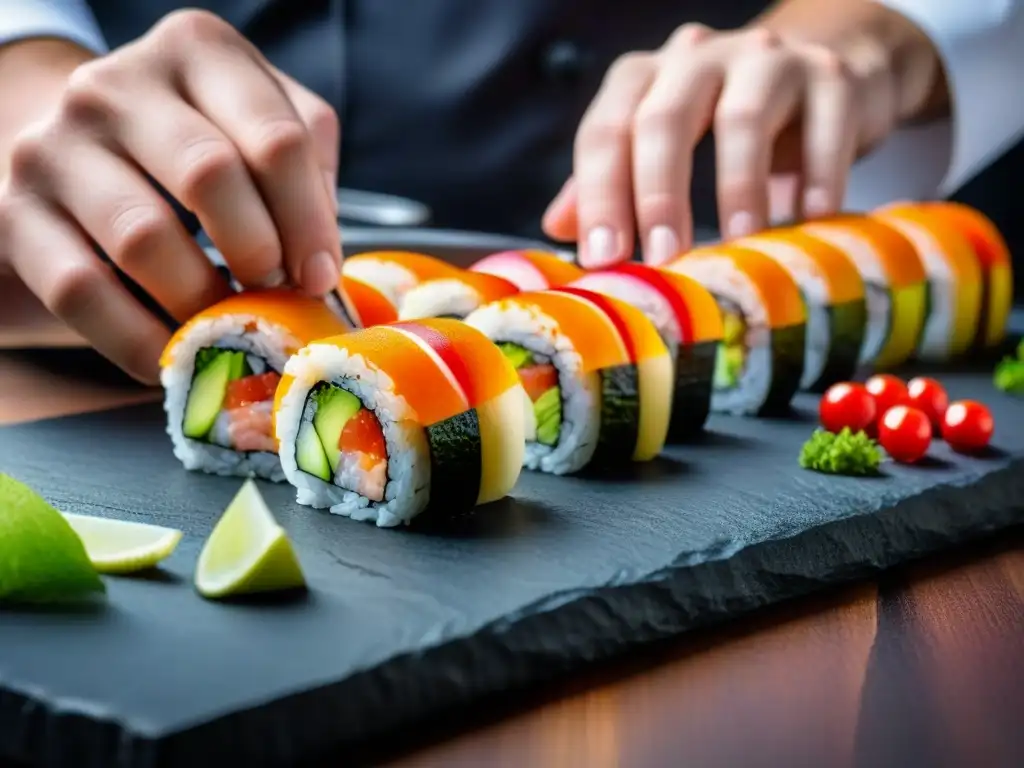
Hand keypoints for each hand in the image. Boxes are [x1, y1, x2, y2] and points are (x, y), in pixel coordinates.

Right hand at [0, 10, 340, 383]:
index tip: (320, 277)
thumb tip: (320, 265)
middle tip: (275, 297)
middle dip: (258, 254)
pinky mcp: (15, 212)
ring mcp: (55, 145)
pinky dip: (140, 339)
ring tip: (228, 324)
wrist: (80, 151)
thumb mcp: (260, 129)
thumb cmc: (195, 145)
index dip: (310, 224)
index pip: (278, 139)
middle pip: (210, 175)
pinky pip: (82, 291)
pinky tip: (174, 354)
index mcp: (198, 53)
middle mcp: (116, 86)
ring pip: (143, 237)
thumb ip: (306, 174)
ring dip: (201, 301)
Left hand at [543, 24, 895, 267]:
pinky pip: (824, 126)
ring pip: (743, 117)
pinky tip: (810, 219)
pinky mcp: (833, 77)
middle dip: (657, 195)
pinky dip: (816, 177)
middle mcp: (698, 58)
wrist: (825, 66)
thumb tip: (559, 229)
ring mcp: (768, 61)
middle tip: (662, 258)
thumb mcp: (662, 142)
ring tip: (738, 245)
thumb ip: (610, 180)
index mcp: (646, 77)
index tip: (602, 258)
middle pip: (664, 119)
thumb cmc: (726, 118)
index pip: (606, 130)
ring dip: (737, 188)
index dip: (599, 195)